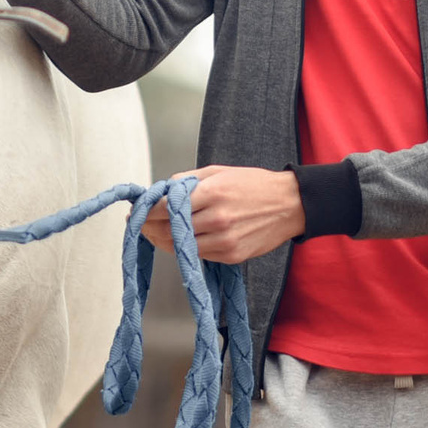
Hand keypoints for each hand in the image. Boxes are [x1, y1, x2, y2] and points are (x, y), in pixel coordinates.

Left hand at [140, 165, 305, 263]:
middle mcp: (217, 219)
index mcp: (212, 193)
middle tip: (141, 225)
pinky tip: (182, 241)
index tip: (137, 212)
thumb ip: (187, 180)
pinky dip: (187, 249)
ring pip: (182, 247)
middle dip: (151, 228)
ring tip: (157, 234)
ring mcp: (225, 241)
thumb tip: (161, 190)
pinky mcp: (232, 256)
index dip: (146, 211)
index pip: (166, 207)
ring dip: (166, 241)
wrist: (290, 204)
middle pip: (170, 230)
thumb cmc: (254, 184)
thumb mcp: (219, 171)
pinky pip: (200, 255)